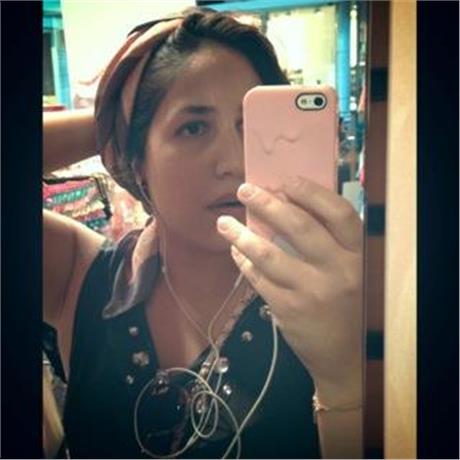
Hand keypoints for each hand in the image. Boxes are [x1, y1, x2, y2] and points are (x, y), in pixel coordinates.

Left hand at [216, 178, 362, 404]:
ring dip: (242, 235)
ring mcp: (311, 291)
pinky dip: (243, 261)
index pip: (338, 213)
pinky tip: (235, 251)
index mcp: (358, 255)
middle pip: (299, 227)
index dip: (311, 193)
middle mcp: (338, 270)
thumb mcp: (353, 270)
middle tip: (244, 190)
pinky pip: (259, 279)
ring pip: (269, 254)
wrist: (347, 357)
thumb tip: (292, 205)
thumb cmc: (349, 306)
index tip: (285, 182)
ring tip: (224, 222)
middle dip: (267, 204)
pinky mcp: (289, 310)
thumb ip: (332, 243)